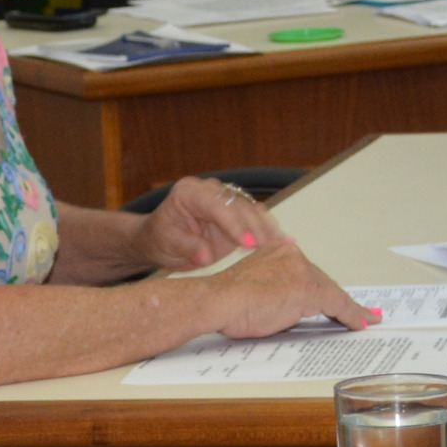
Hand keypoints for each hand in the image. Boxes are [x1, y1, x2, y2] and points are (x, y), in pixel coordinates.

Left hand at [135, 177, 285, 273]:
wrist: (161, 237)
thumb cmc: (162, 239)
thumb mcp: (168, 245)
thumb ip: (188, 247)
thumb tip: (206, 256)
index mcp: (189, 192)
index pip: (217, 205)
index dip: (235, 224)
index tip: (248, 244)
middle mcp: (210, 190)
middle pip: (239, 205)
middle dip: (255, 227)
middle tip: (269, 249)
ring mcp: (225, 198)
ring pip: (252, 209)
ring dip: (268, 228)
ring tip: (283, 246)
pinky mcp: (237, 211)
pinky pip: (257, 216)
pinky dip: (270, 229)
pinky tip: (286, 241)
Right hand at [197, 240, 372, 338]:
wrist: (217, 301)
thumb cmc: (225, 303)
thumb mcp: (251, 289)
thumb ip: (272, 291)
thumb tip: (290, 309)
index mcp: (276, 251)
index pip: (306, 272)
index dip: (322, 287)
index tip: (333, 294)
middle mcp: (291, 255)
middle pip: (322, 281)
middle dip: (338, 299)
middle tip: (357, 312)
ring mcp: (301, 271)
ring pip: (332, 292)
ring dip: (349, 308)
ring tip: (365, 318)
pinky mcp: (309, 289)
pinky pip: (339, 304)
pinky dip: (353, 314)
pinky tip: (363, 322)